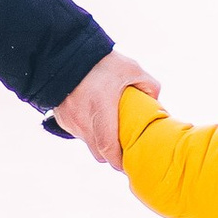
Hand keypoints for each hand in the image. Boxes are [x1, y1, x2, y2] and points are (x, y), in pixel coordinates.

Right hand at [43, 46, 159, 168]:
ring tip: (110, 129)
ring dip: (99, 142)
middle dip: (112, 155)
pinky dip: (87, 131)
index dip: (119, 161)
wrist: (66, 53)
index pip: (108, 148)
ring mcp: (70, 120)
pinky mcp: (61, 118)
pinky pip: (77, 132)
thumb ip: (148, 85)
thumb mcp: (131, 68)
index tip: (129, 165)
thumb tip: (156, 102)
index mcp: (101, 109)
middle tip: (124, 150)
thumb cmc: (101, 61)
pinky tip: (94, 117)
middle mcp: (83, 119)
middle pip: (99, 152)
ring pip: (88, 143)